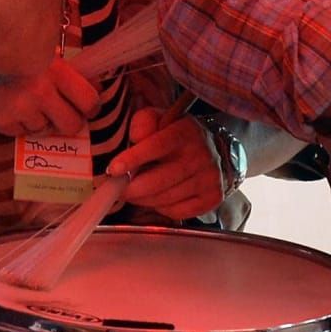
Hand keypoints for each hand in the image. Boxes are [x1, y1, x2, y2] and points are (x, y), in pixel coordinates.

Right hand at [0, 59, 99, 135]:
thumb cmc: (6, 49)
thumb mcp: (38, 50)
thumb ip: (64, 69)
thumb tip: (92, 86)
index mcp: (54, 70)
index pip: (89, 100)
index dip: (92, 105)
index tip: (87, 105)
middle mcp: (40, 93)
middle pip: (72, 124)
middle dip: (70, 120)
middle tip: (64, 112)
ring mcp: (20, 111)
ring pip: (45, 128)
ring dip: (41, 119)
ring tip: (27, 101)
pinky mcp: (2, 124)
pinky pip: (22, 132)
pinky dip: (20, 123)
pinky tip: (11, 105)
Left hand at [107, 111, 223, 218]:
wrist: (217, 149)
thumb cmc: (178, 135)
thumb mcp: (161, 118)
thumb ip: (144, 123)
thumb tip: (135, 139)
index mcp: (185, 131)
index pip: (156, 145)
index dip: (133, 159)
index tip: (113, 170)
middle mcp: (201, 155)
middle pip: (159, 180)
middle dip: (133, 188)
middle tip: (119, 188)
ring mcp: (209, 178)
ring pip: (165, 199)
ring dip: (144, 199)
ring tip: (136, 192)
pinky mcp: (212, 198)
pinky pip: (177, 212)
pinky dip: (161, 208)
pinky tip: (158, 197)